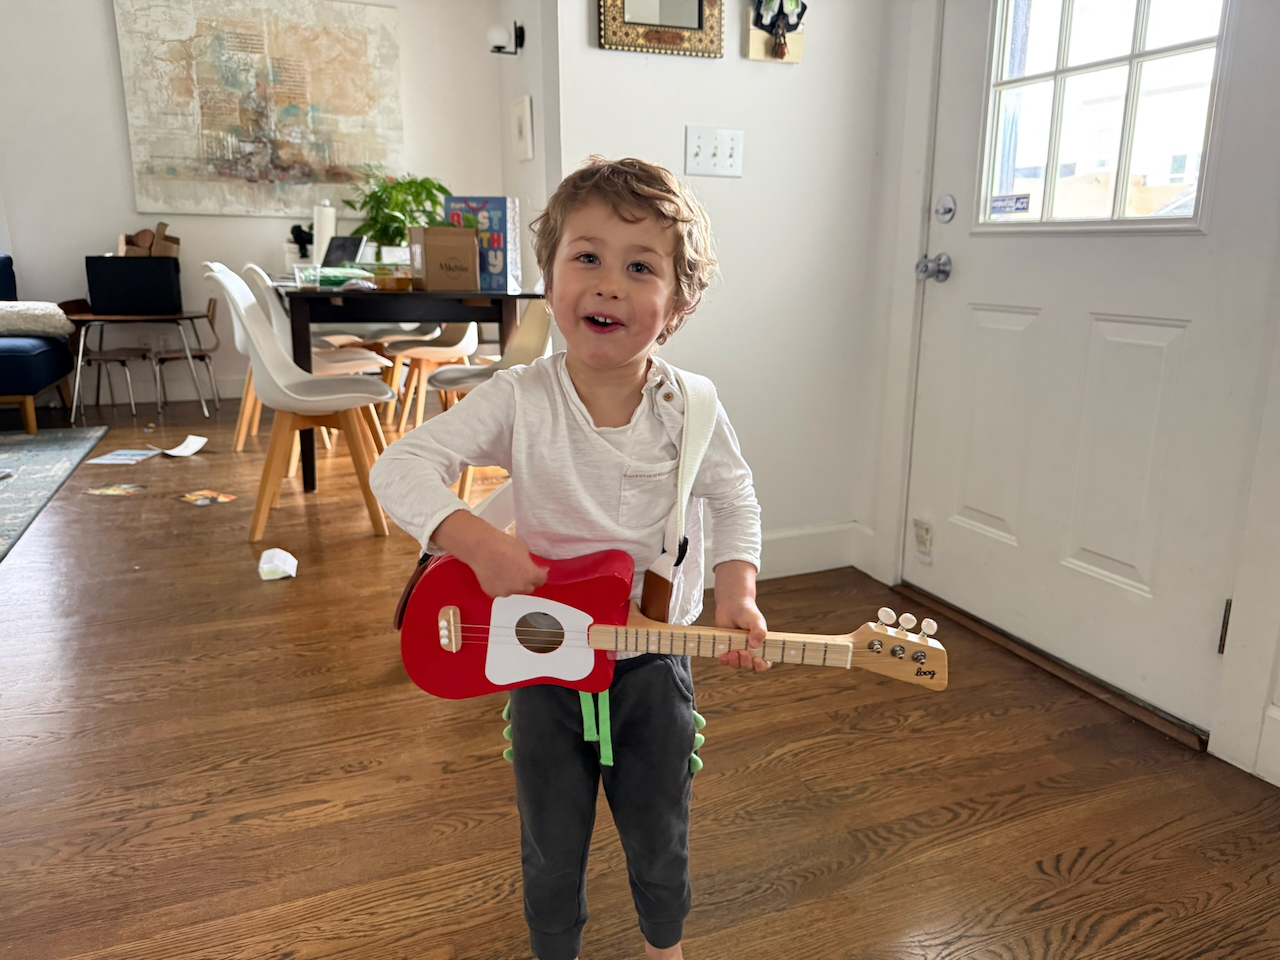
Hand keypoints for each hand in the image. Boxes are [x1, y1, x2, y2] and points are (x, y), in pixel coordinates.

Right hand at [433, 511, 547, 597]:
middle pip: (529, 587)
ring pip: (514, 590)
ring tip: (505, 571)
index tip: (538, 570)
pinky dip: (500, 585)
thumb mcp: (524, 551)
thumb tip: (535, 569)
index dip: (539, 574)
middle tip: (520, 570)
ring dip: (513, 584)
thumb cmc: (501, 544)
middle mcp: (520, 587)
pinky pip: (501, 591)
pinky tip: (495, 574)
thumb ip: (531, 564)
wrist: (480, 547)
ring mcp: (506, 592)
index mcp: (530, 575)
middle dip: (527, 580)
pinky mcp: (493, 593)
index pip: (542, 580)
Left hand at [715, 595, 769, 671]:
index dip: (761, 665)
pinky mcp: (727, 650)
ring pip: (737, 665)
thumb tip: (754, 645)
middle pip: (750, 667)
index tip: (757, 660)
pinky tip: (723, 656)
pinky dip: (724, 661)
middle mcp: (751, 652)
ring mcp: (739, 652)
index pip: (765, 663)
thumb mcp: (755, 620)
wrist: (731, 606)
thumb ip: (758, 630)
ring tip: (732, 653)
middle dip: (746, 663)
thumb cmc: (747, 613)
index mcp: (762, 647)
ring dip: (735, 663)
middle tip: (742, 652)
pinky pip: (726, 661)